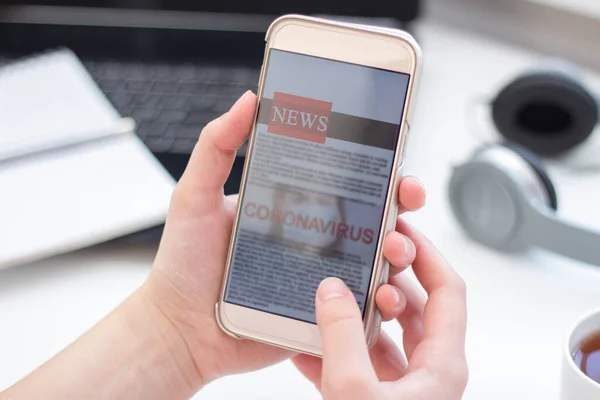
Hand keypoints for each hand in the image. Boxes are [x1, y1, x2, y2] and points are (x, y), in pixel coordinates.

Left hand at [139, 91, 426, 389]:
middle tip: (407, 199)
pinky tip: (383, 294)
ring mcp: (320, 277)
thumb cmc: (183, 266)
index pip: (343, 180)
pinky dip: (382, 300)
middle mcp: (313, 239)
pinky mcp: (321, 314)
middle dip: (401, 207)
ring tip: (395, 248)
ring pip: (376, 261)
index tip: (394, 158)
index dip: (375, 168)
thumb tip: (249, 100)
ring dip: (399, 251)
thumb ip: (217, 147)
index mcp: (291, 206)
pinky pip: (361, 307)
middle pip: (372, 218)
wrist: (179, 331)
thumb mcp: (194, 197)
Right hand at [293, 222, 467, 399]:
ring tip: (326, 300)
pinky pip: (359, 365)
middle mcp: (428, 372)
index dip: (426, 254)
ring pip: (383, 336)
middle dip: (384, 280)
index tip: (399, 230)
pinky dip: (334, 352)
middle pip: (413, 308)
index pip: (446, 290)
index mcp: (441, 364)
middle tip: (358, 257)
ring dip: (355, 316)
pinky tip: (305, 345)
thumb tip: (331, 290)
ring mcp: (403, 389)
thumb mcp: (354, 389)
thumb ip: (342, 336)